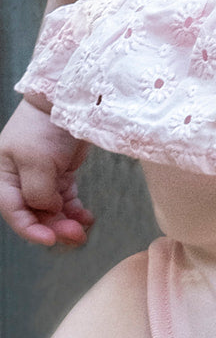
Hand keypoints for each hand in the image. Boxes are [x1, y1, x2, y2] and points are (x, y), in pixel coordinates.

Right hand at [0, 98, 93, 245]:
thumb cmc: (44, 126)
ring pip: (51, 210)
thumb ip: (38, 192)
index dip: (32, 229)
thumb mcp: (37, 160)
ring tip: (83, 228)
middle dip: (55, 227)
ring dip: (67, 222)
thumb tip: (48, 211)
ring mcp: (40, 178)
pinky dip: (75, 210)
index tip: (51, 239)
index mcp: (4, 179)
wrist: (68, 99)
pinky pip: (65, 200)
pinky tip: (86, 217)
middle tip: (76, 235)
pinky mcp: (60, 174)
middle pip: (35, 214)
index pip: (15, 213)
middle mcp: (19, 182)